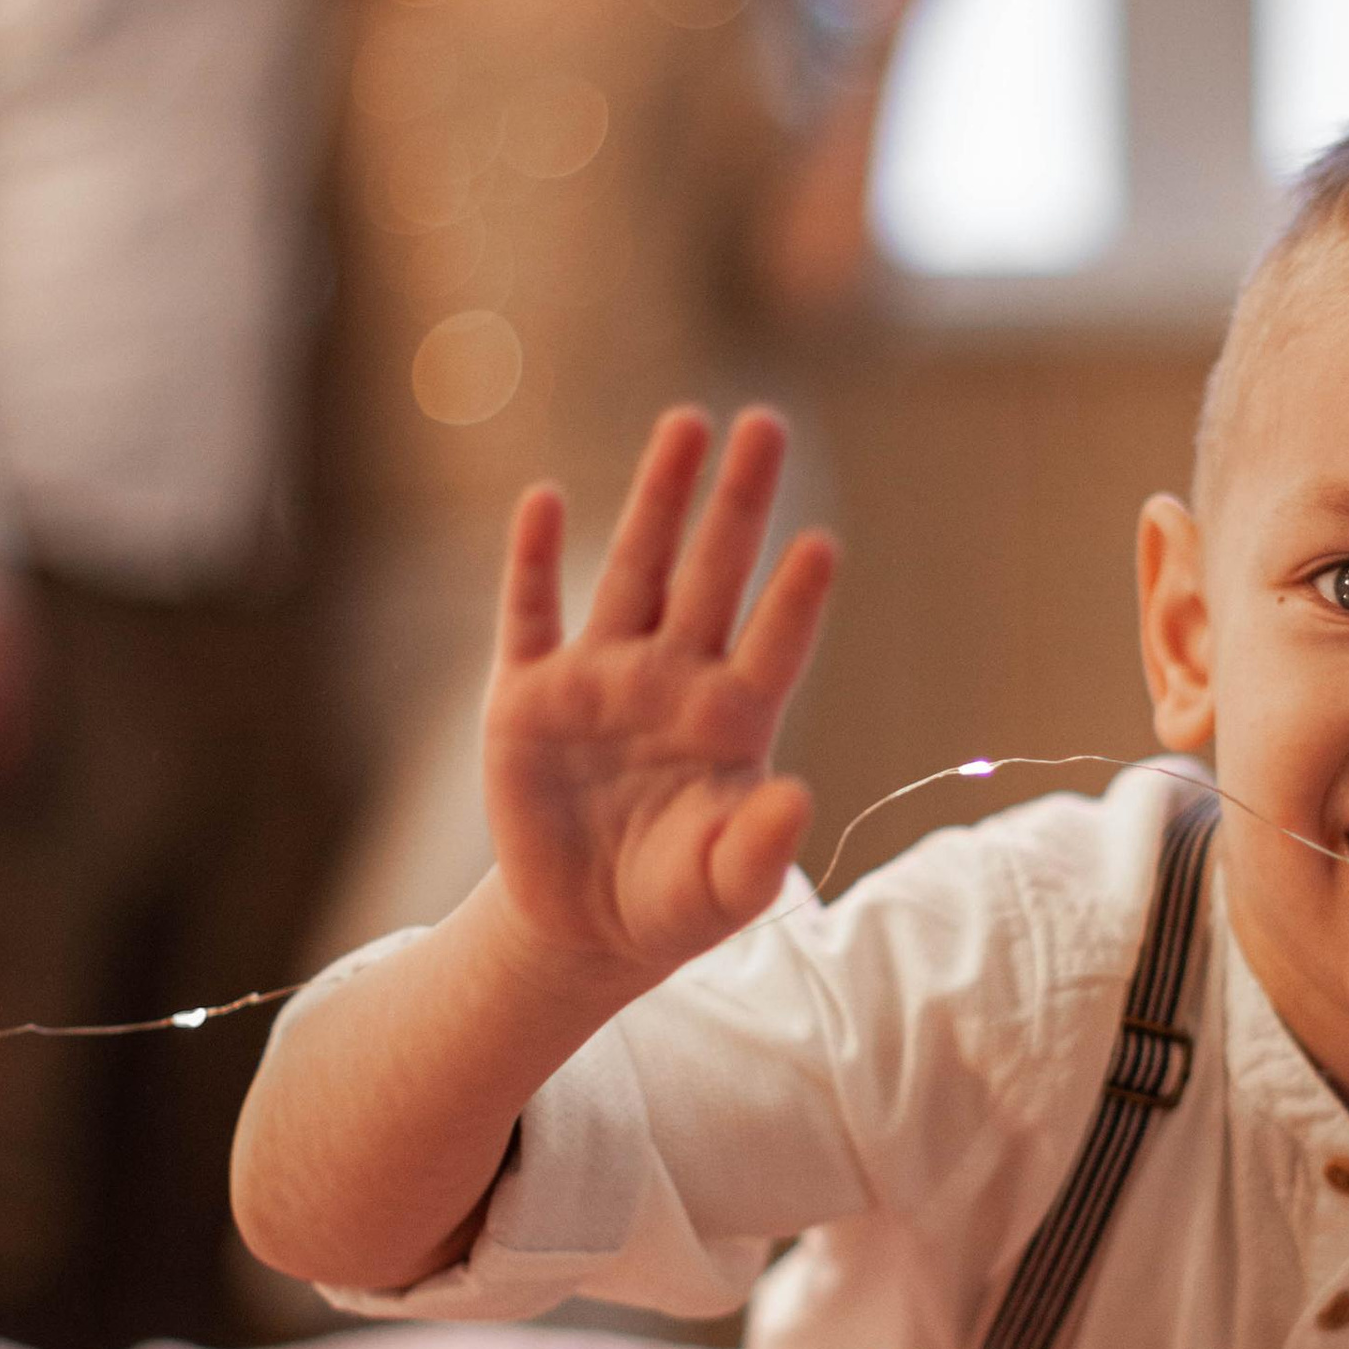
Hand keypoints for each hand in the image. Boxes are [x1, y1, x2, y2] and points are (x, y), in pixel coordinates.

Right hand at [481, 407, 835, 991]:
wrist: (583, 926)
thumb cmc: (672, 902)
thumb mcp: (722, 892)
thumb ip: (759, 851)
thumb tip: (798, 797)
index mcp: (733, 721)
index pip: (775, 644)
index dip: (796, 599)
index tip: (822, 544)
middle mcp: (673, 679)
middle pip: (712, 573)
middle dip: (738, 501)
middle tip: (768, 422)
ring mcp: (600, 679)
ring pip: (634, 570)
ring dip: (657, 498)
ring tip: (687, 424)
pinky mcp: (526, 697)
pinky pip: (529, 615)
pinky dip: (535, 561)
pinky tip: (547, 501)